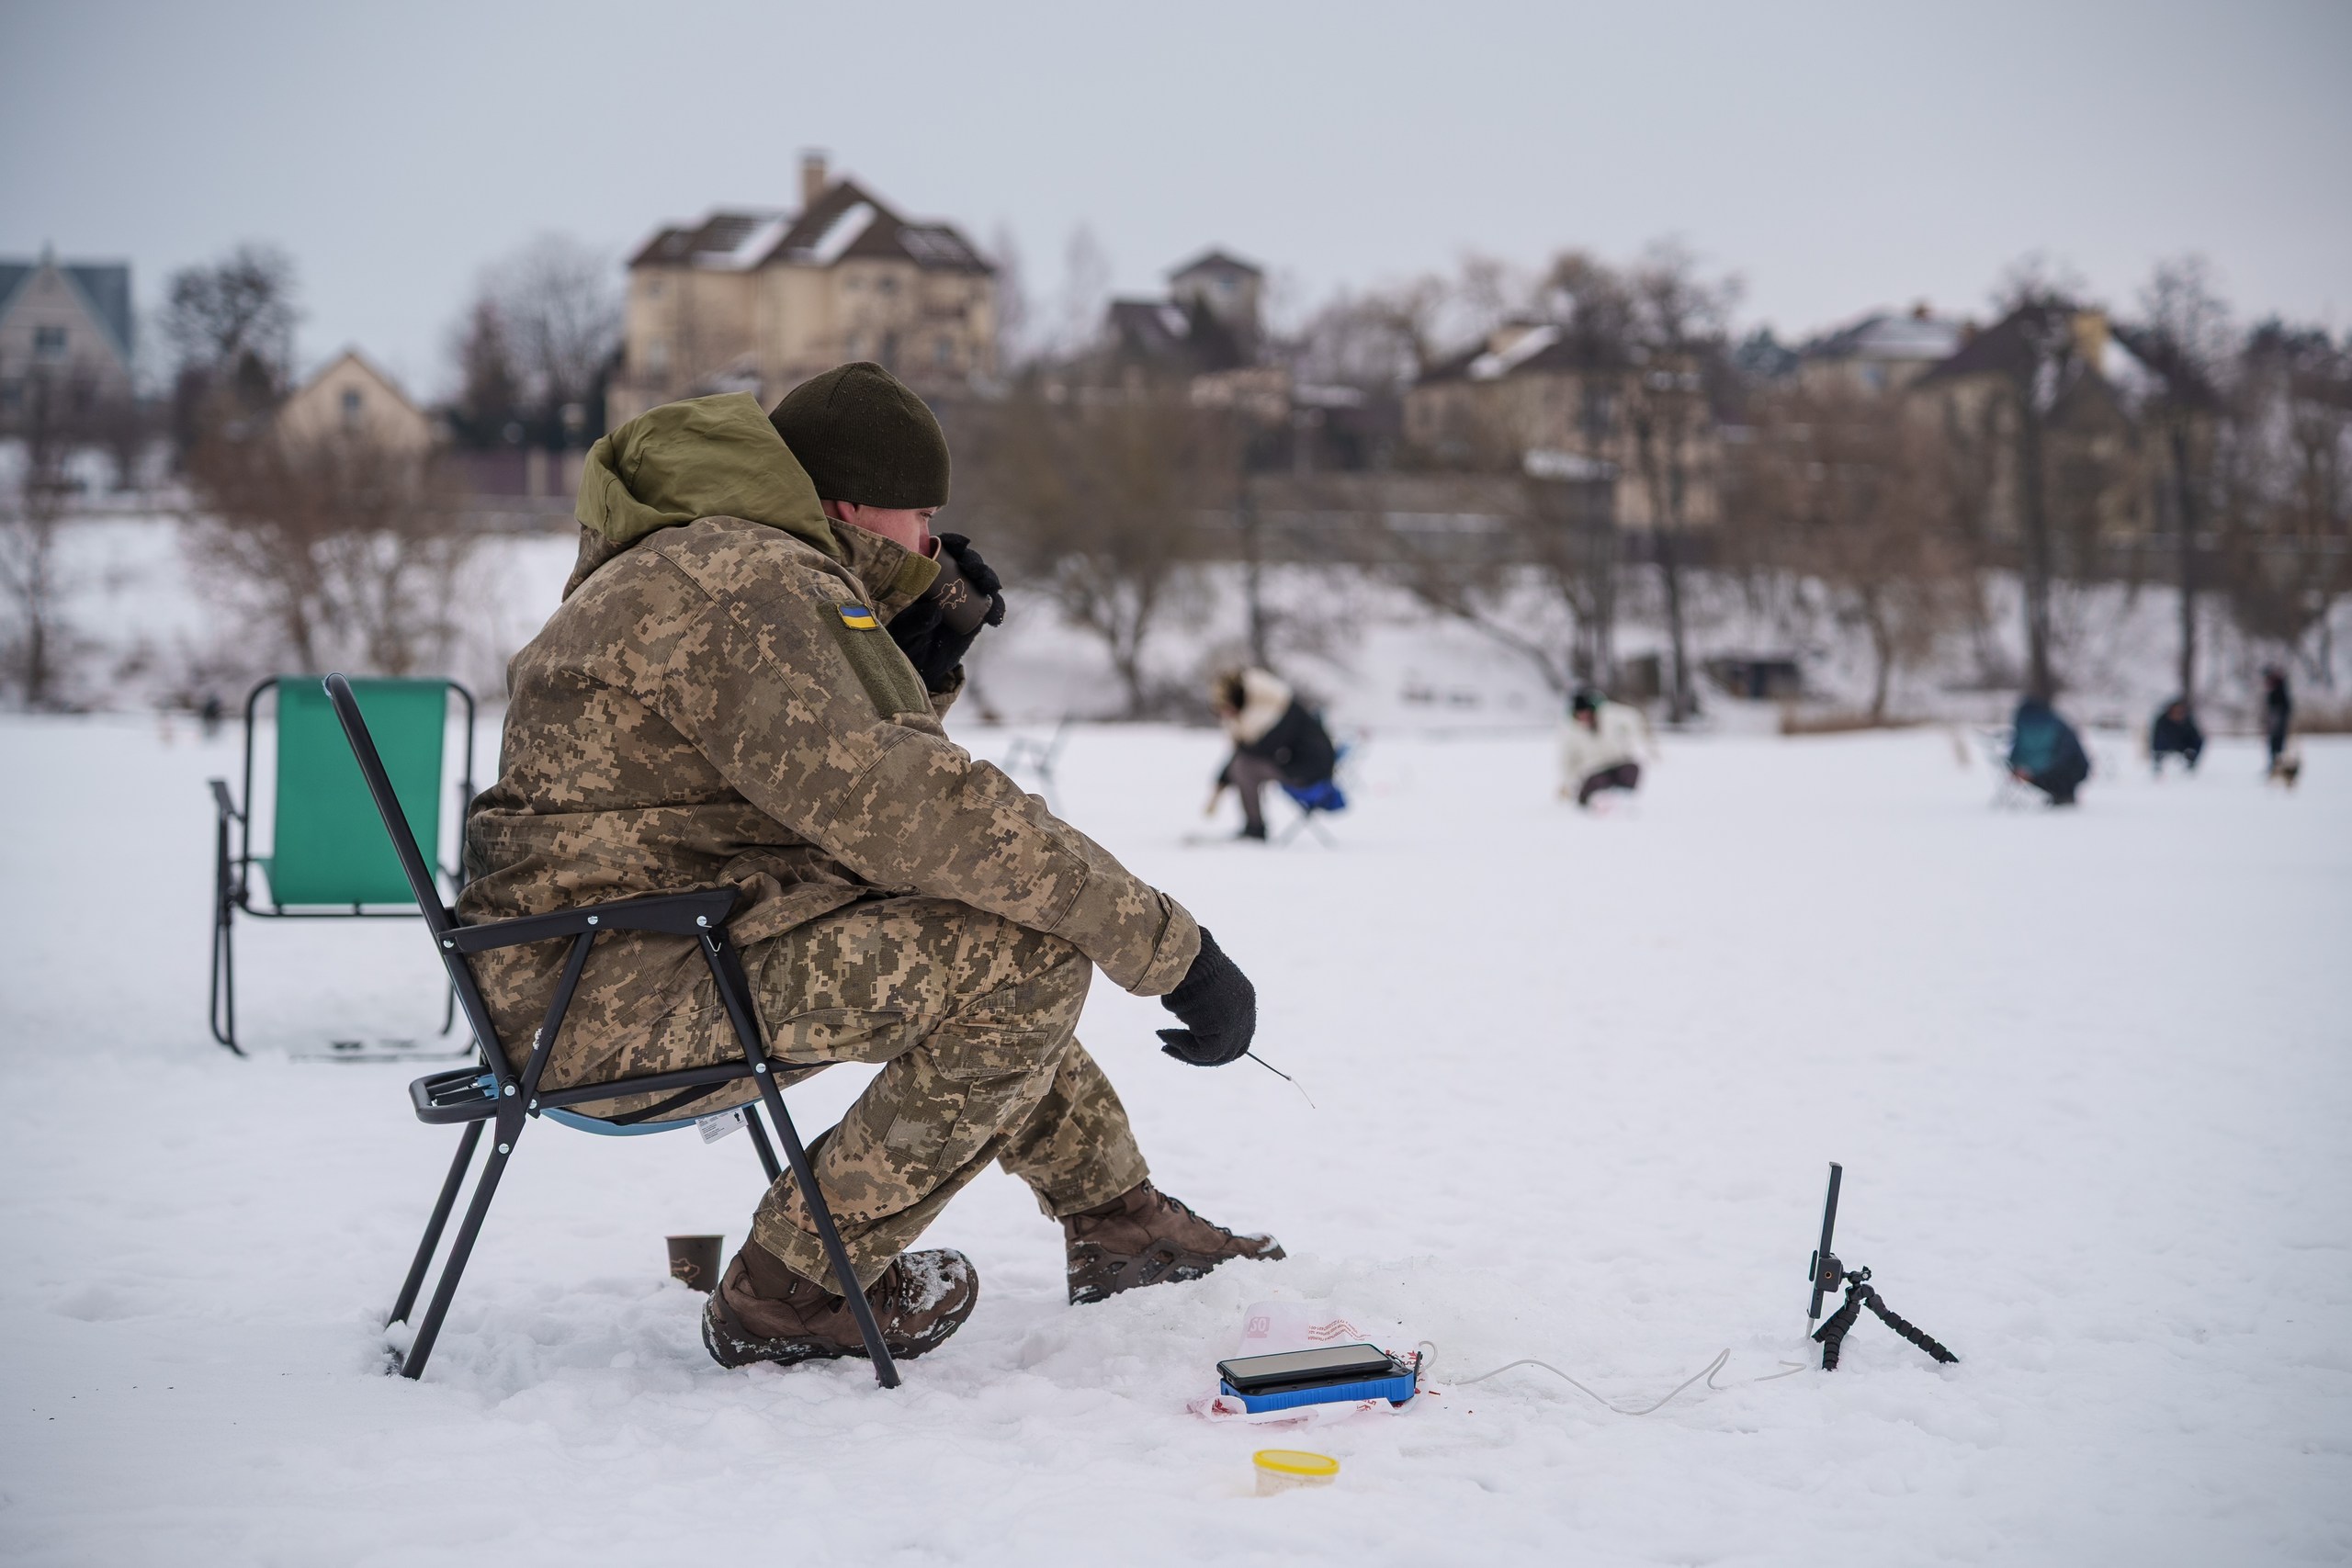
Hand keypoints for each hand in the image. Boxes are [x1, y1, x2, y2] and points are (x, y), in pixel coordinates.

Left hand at [888, 534, 1004, 692]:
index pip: (940, 550)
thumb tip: (935, 609)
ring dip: (988, 579)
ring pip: (981, 579)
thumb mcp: (903, 633)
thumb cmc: (903, 644)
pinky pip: (991, 606)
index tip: (960, 544)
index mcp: (924, 575)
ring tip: (989, 587)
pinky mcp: (977, 614)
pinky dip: (997, 608)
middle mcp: (946, 581)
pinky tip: (995, 617)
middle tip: (973, 569)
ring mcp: (964, 596)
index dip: (953, 542)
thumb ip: (914, 622)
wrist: (918, 665)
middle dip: (974, 561)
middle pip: (965, 561)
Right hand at [1156, 928, 1255, 1066]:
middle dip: (1201, 1054)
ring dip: (1186, 1051)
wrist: (1185, 952)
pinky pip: (1205, 1052)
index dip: (1212, 1041)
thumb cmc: (1184, 959)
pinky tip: (1165, 1036)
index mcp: (1242, 995)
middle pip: (1232, 1049)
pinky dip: (1182, 1049)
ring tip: (1163, 1041)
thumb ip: (1198, 1002)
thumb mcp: (1196, 981)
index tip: (1187, 1039)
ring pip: (1217, 1053)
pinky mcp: (1225, 1029)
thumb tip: (1184, 1013)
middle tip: (1171, 1048)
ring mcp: (1238, 1020)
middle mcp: (1245, 1010)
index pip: (1237, 1031)